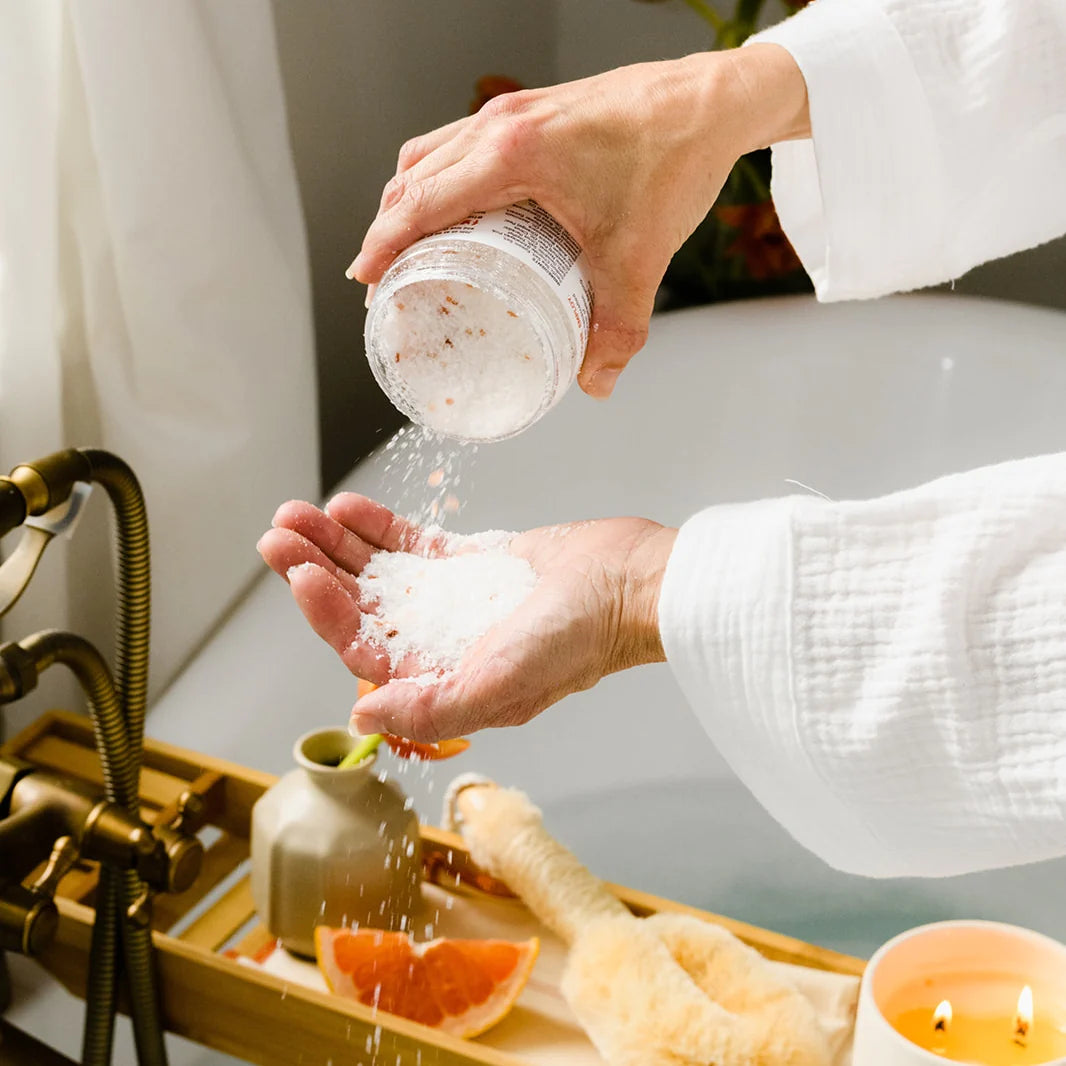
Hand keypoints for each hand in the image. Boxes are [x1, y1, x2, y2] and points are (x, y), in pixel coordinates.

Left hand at [257, 493, 676, 740]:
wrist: (630, 583)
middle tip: (279, 530)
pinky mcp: (471, 565)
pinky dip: (379, 528)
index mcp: (440, 680)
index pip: (363, 647)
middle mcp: (439, 645)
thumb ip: (433, 706)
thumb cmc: (581, 638)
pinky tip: (349, 507)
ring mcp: (452, 603)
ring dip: (336, 545)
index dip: (324, 611)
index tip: (299, 570)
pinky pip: (413, 546)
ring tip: (298, 512)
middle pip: (359, 607)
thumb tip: (362, 714)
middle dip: (315, 569)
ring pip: (378, 573)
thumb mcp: (504, 681)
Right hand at [349, 44, 807, 397]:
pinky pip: (463, 141)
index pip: (419, 202)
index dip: (382, 245)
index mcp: (511, 155)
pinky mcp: (532, 110)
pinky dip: (445, 175)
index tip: (365, 282)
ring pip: (433, 152)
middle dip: (389, 227)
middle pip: (414, 176)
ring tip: (415, 246)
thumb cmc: (673, 161)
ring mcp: (514, 111)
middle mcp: (500, 125)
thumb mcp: (639, 260)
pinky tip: (465, 208)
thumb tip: (595, 383)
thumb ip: (618, 330)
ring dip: (412, 198)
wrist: (711, 100)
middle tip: (388, 278)